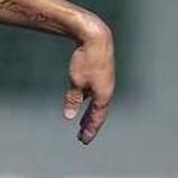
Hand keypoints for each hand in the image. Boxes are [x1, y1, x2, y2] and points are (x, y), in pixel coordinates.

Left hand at [64, 23, 115, 144]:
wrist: (95, 36)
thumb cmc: (86, 59)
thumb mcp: (76, 81)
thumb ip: (73, 99)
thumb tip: (70, 116)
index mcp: (103, 94)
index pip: (97, 118)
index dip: (90, 130)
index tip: (84, 140)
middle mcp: (106, 90)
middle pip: (98, 112)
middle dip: (90, 125)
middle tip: (82, 137)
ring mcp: (104, 82)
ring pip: (96, 102)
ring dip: (89, 114)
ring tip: (82, 124)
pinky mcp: (100, 74)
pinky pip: (95, 92)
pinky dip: (88, 100)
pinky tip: (83, 101)